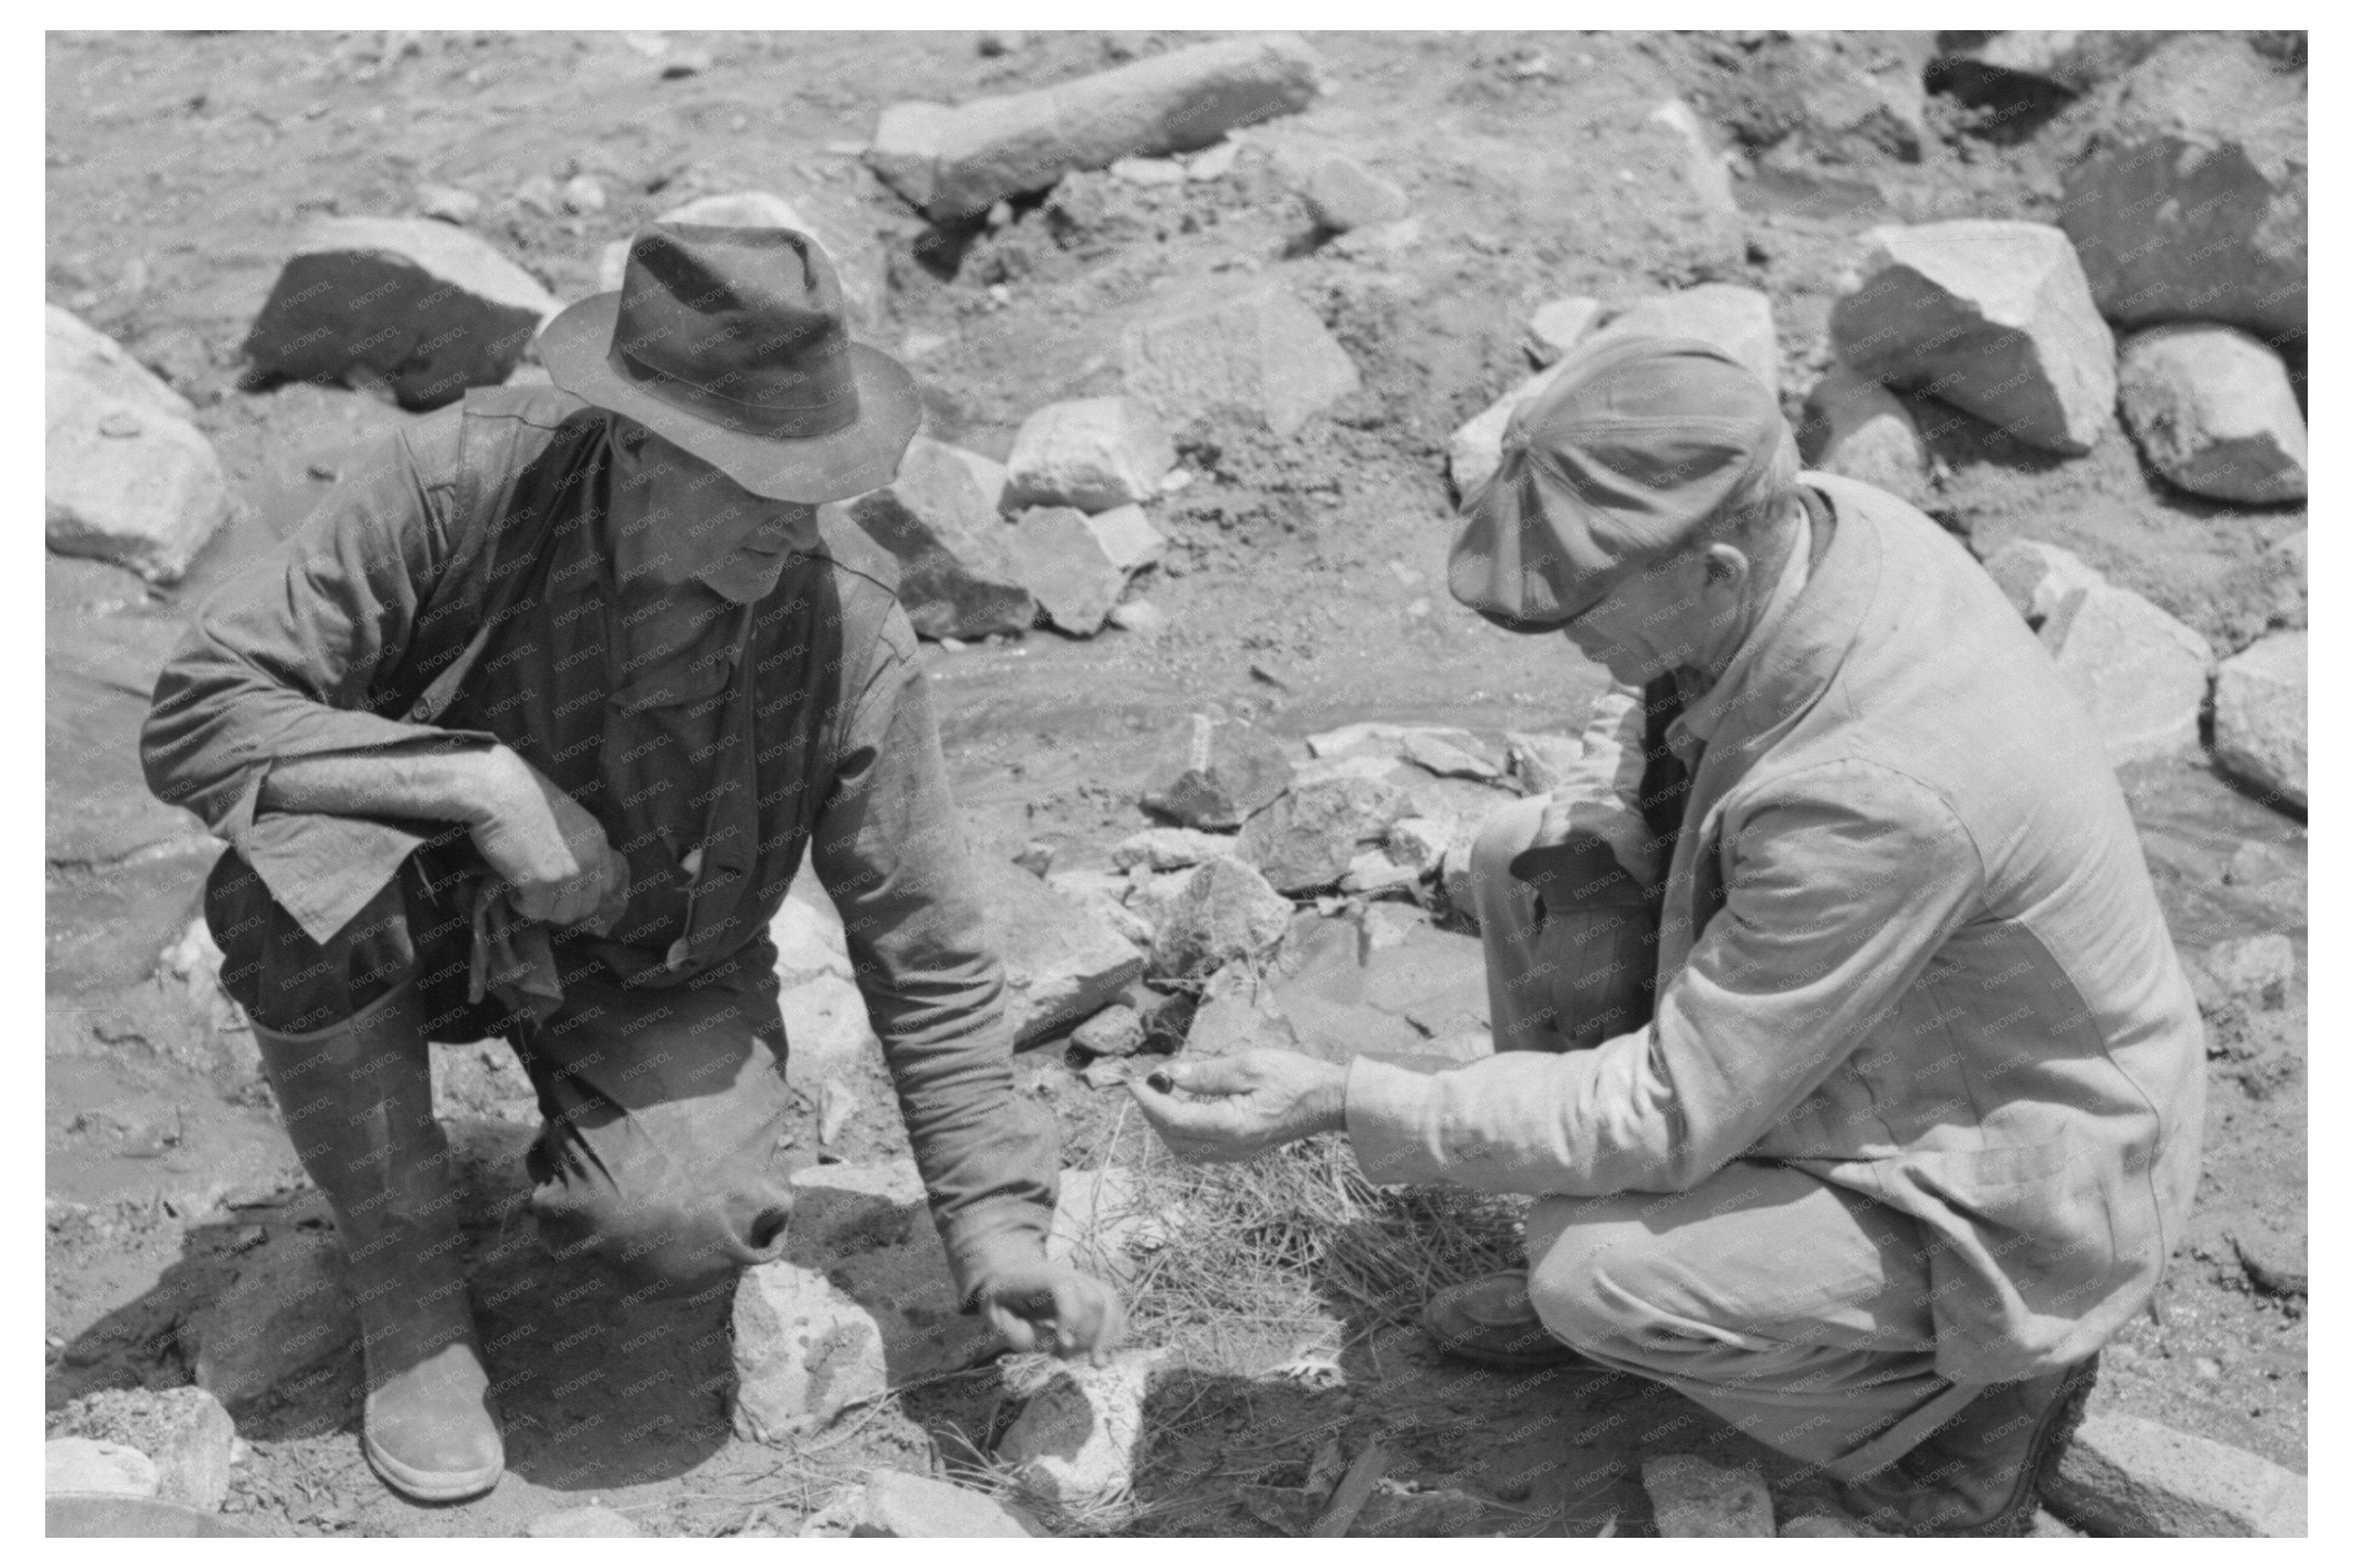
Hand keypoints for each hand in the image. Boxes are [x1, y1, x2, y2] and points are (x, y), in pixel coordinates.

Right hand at [469, 748, 629, 930]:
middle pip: (585, 906)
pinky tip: (510, 886)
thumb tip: (570, 874)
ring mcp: (569, 873)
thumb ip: (576, 845)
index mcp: (598, 840)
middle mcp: (590, 859)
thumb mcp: (566, 817)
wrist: (497, 790)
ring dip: (541, 907)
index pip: (604, 886)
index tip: (560, 889)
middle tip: (537, 891)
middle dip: (561, 904)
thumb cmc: (522, 796)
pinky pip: (536, 912)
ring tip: (522, 887)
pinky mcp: (543, 883)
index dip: (581, 893)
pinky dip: (521, 904)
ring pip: (562, 915)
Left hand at [972, 1262, 1126, 1365]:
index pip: (1064, 1286)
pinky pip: (1115, 1309)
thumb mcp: (996, 1318)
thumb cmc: (1002, 1300)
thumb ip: (1020, 1334)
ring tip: (1095, 1363)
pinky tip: (1104, 1354)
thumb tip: (1055, 1343)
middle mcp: (1066, 1272)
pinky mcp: (1094, 1292)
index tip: (1063, 1347)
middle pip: (1093, 1297)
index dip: (1071, 1316)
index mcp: (1036, 1275)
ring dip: (1108, 1337)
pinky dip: (1115, 1334)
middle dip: (1086, 1335)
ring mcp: (1084, 1280)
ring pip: (1111, 1302)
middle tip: (1064, 1358)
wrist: (1013, 1276)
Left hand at [1129, 1049, 1348, 1162]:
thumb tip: (1169, 1075)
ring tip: (1161, 1094)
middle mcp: (1230, 1147)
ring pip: (1183, 1150)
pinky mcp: (1240, 1151)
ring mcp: (1236, 1153)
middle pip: (1173, 1139)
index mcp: (1231, 1126)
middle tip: (1146, 1083)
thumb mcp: (1248, 1065)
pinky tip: (1184, 1107)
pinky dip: (1182, 1131)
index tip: (1134, 1081)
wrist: (1328, 1101)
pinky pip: (1199, 1150)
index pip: (1173, 1120)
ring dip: (1165, 1124)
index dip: (1149, 1101)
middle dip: (1152, 1113)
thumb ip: (1205, 1073)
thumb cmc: (1294, 1077)